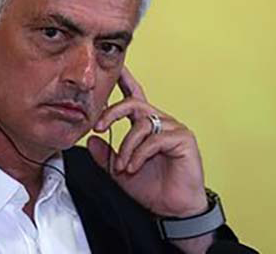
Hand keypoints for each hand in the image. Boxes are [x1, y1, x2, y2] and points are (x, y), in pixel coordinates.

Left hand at [87, 67, 207, 218]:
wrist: (174, 209)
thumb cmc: (154, 188)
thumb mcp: (120, 171)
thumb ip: (106, 155)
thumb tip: (91, 139)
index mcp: (147, 126)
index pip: (135, 97)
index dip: (126, 81)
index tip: (116, 67)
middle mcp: (161, 122)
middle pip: (134, 104)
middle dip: (112, 112)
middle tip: (98, 126)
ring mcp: (173, 129)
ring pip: (142, 124)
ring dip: (126, 147)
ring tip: (122, 166)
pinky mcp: (184, 139)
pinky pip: (155, 139)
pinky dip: (139, 154)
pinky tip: (134, 167)